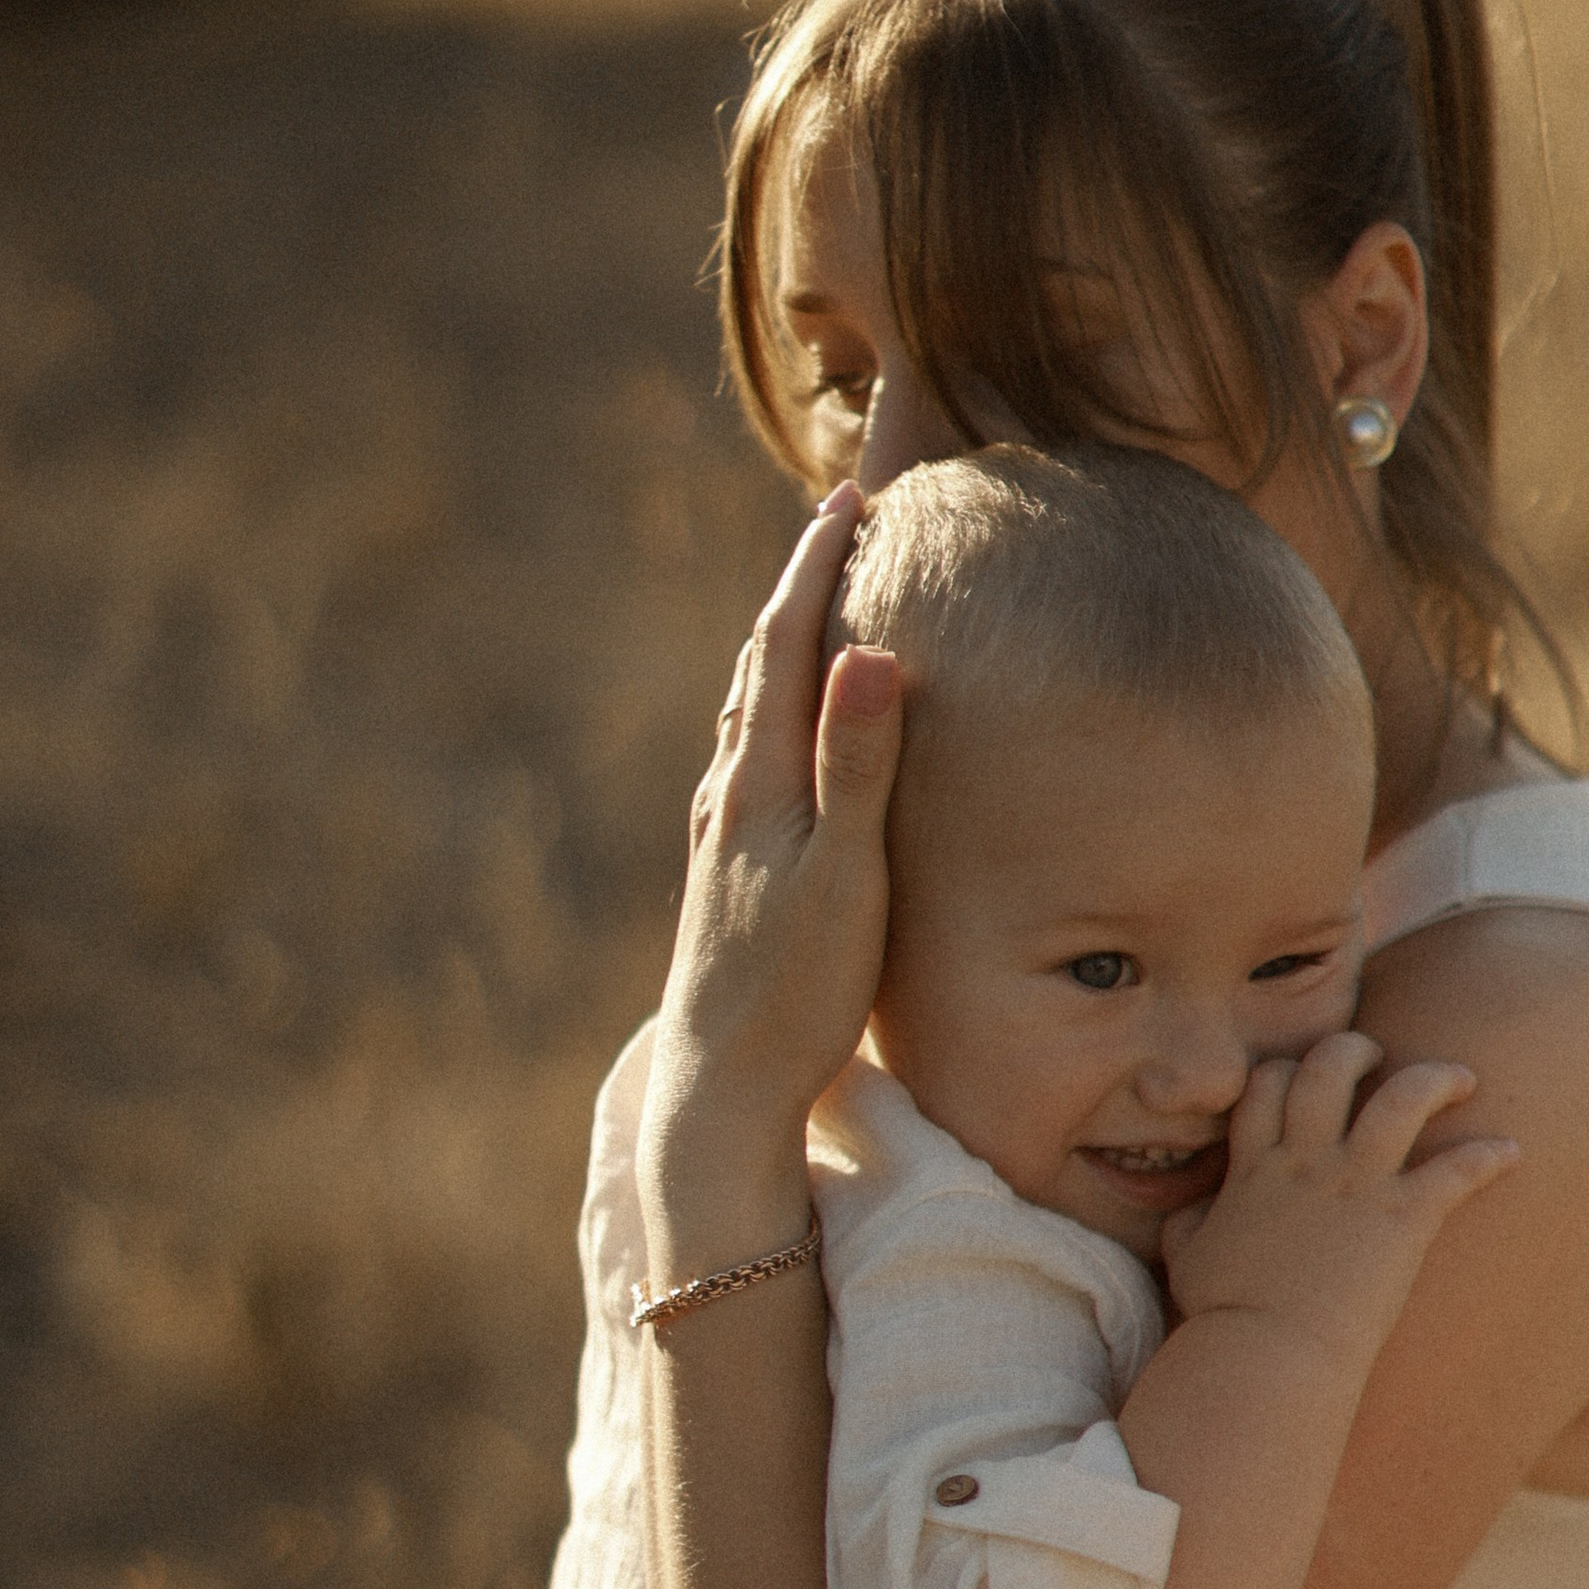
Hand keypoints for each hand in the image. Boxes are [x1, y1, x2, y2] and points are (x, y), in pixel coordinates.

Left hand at [641, 488, 903, 1256]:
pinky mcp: (723, 878)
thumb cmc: (794, 993)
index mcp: (759, 783)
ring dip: (781, 652)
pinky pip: (746, 763)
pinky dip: (768, 716)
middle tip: (838, 523)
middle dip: (800, 588)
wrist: (717, 1087)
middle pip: (759, 666)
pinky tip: (771, 739)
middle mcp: (728, 796)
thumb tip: (870, 650)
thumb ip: (857, 765)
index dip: (818, 567)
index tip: (853, 500)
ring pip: (746, 714)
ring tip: (812, 609)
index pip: (786, 644)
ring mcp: (719, 837)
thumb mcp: (845, 878)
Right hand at [1159, 1032, 1518, 1383]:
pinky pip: (1457, 1170)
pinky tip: (1511, 1151)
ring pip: (1404, 1096)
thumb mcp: (1187, 1261)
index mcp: (1256, 1168)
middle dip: (1358, 1048)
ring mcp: (1357, 1184)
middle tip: (1380, 1057)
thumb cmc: (1223, 1319)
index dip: (1289, 1069)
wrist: (1267, 1353)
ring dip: (1436, 1078)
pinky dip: (1488, 1156)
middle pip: (1331, 1067)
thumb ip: (1188, 1224)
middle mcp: (1307, 1161)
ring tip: (1461, 1079)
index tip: (1307, 1074)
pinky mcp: (1403, 1217)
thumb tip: (1188, 1213)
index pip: (1269, 1085)